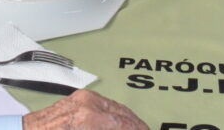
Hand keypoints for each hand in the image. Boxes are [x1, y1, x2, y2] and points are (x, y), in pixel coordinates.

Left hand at [23, 90, 146, 129]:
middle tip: (143, 129)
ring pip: (116, 108)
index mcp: (90, 118)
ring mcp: (84, 98)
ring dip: (127, 120)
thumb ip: (110, 129)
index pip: (124, 124)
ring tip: (135, 127)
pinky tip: (120, 123)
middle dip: (135, 125)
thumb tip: (122, 128)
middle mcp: (88, 104)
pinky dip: (116, 114)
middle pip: (123, 115)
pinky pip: (105, 104)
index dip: (137, 128)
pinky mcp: (80, 97)